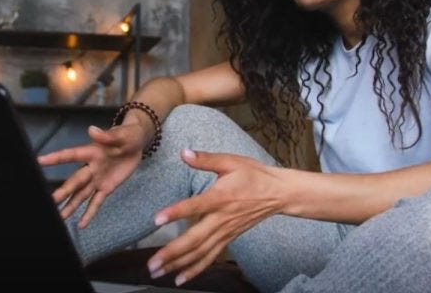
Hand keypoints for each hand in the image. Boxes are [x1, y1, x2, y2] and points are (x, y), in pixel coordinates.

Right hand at [37, 122, 146, 227]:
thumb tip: (91, 129)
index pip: (71, 155)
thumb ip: (107, 136)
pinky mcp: (107, 187)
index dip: (56, 158)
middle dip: (64, 191)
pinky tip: (81, 224)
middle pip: (75, 181)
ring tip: (60, 217)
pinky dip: (89, 213)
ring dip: (71, 205)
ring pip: (81, 194)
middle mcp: (91, 168)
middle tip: (51, 201)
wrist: (137, 143)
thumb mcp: (122, 134)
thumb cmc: (127, 135)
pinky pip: (97, 202)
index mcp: (92, 152)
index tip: (39, 160)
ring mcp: (98, 179)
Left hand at [147, 149, 282, 285]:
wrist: (277, 193)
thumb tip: (183, 152)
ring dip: (178, 264)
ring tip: (158, 272)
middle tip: (152, 263)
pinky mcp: (229, 238)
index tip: (157, 219)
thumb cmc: (253, 175)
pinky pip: (211, 257)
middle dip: (172, 253)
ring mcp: (226, 232)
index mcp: (220, 197)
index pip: (195, 206)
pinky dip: (195, 269)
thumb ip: (205, 159)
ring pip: (200, 252)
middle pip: (195, 239)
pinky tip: (181, 278)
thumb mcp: (230, 161)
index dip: (176, 212)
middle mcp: (222, 219)